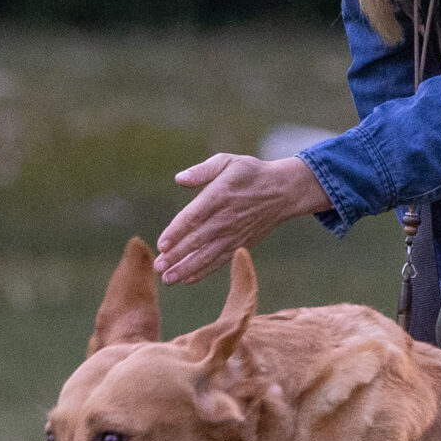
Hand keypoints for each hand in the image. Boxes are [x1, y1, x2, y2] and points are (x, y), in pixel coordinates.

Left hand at [153, 152, 328, 284]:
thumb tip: (179, 178)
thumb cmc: (250, 173)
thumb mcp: (228, 161)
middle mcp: (226, 218)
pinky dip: (203, 271)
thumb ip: (202, 170)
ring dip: (186, 269)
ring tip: (168, 279)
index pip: (195, 216)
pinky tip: (187, 280)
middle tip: (158, 267)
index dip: (177, 231)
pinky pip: (219, 261)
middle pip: (198, 240)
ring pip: (207, 255)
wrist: (283, 191)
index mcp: (220, 195)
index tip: (161, 244)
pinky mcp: (239, 244)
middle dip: (176, 256)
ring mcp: (233, 234)